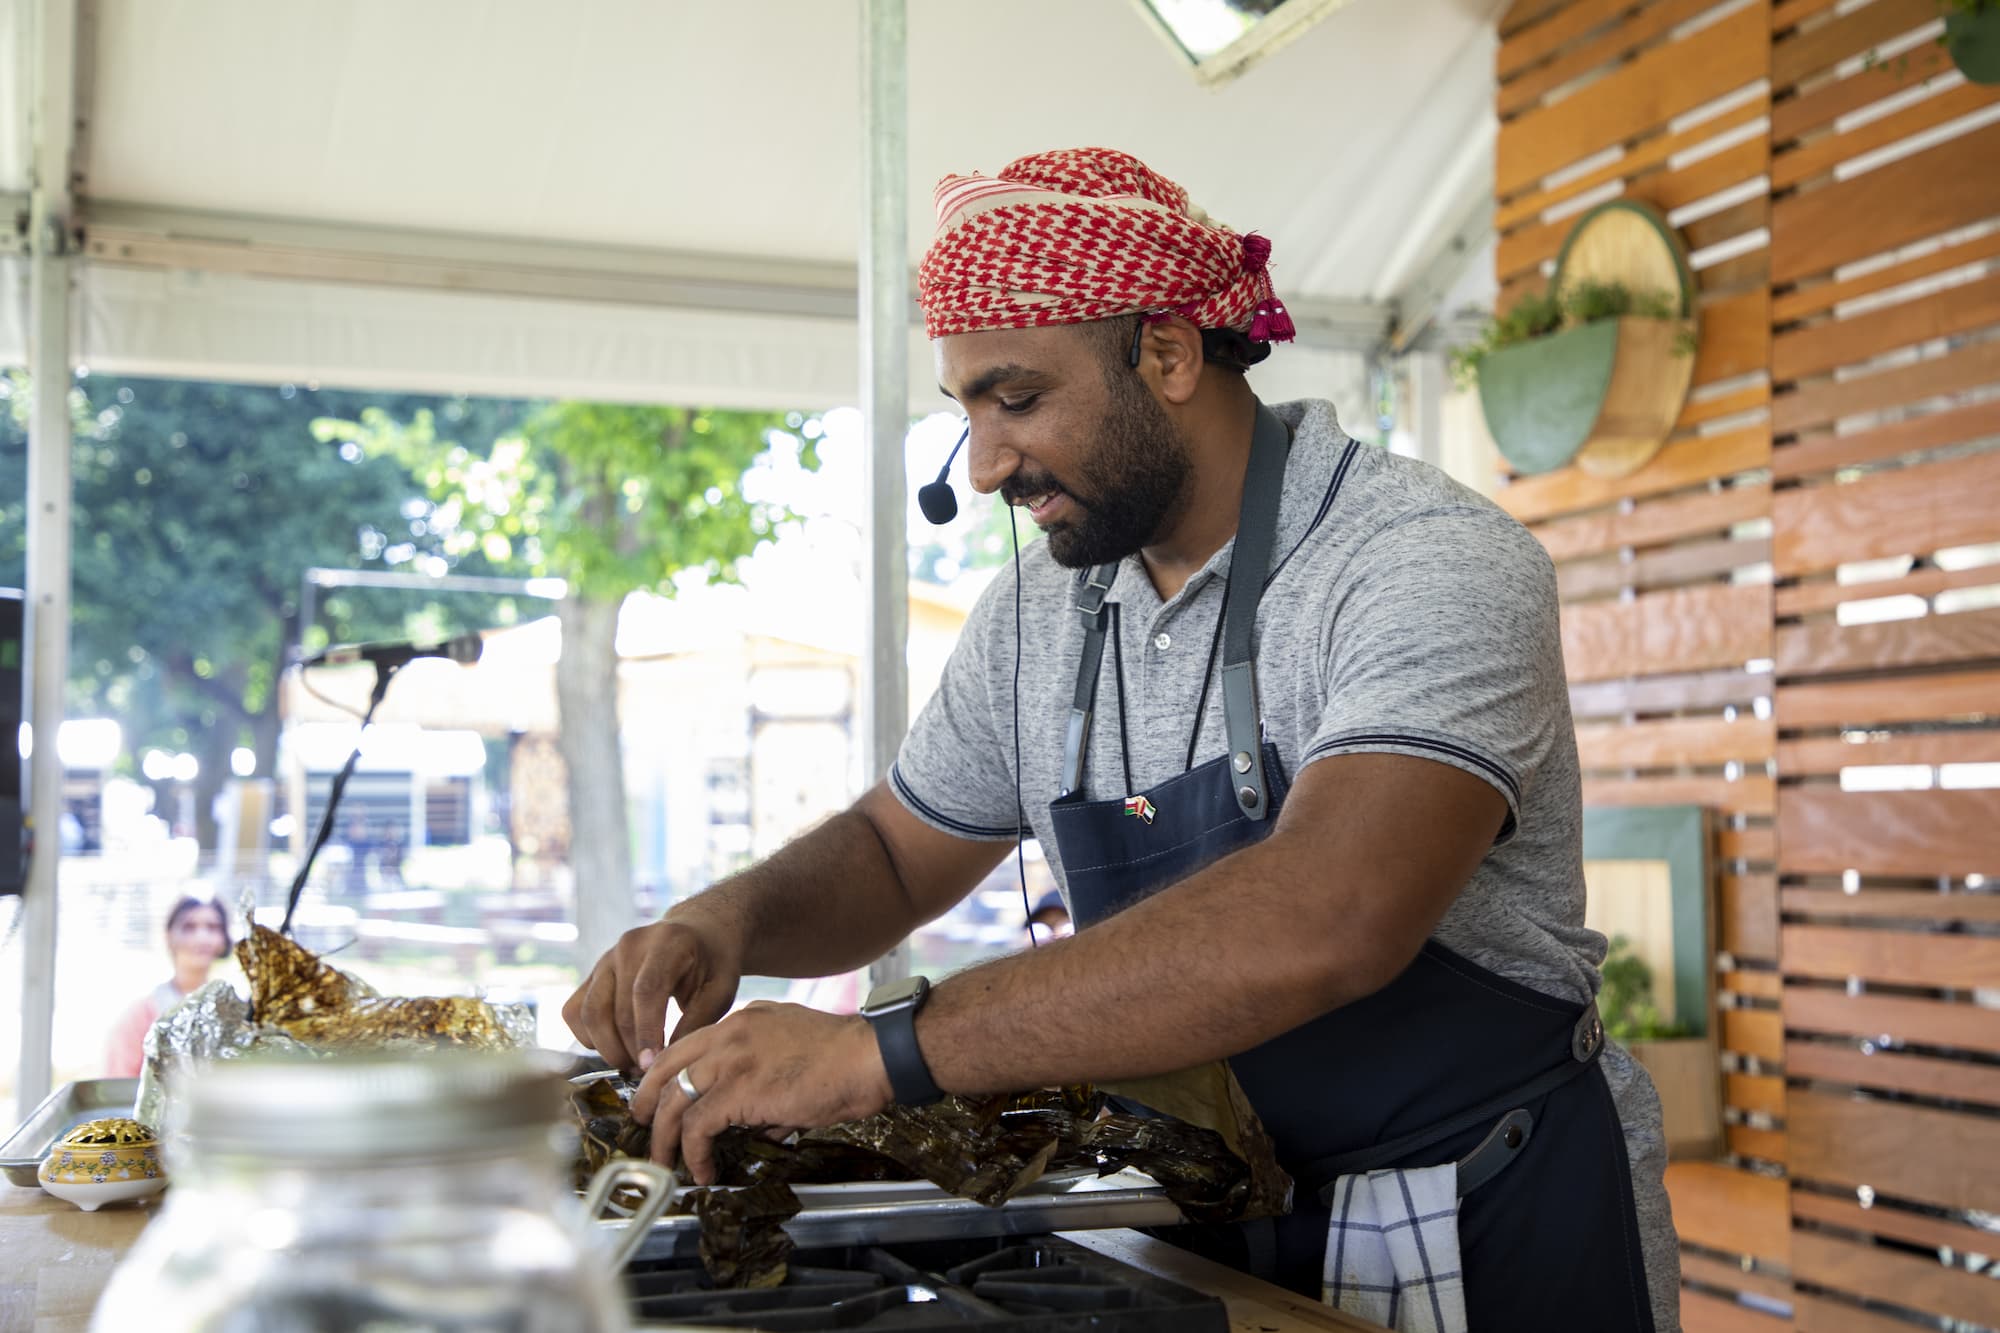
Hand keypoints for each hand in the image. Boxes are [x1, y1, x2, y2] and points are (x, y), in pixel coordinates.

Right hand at [562, 911, 744, 1072]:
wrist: (697, 933)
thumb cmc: (713, 964)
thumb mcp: (721, 990)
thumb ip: (696, 1023)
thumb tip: (666, 1062)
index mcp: (666, 943)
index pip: (646, 991)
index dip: (646, 1032)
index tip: (651, 1065)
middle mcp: (629, 946)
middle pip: (616, 1008)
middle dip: (629, 1049)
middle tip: (648, 1074)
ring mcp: (605, 959)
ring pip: (589, 1013)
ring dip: (607, 1048)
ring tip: (633, 1064)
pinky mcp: (591, 974)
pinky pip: (574, 1012)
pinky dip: (588, 1037)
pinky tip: (615, 1046)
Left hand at [631, 1001, 894, 1182]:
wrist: (868, 1057)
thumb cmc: (844, 1058)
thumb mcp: (795, 1049)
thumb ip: (767, 1077)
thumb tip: (762, 1122)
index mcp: (743, 1021)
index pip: (687, 1046)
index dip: (667, 1074)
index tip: (662, 1098)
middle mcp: (728, 1035)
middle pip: (666, 1067)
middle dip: (647, 1099)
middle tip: (643, 1124)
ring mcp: (731, 1059)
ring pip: (673, 1100)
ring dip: (663, 1136)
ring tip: (665, 1161)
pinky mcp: (738, 1090)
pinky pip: (697, 1126)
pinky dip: (693, 1153)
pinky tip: (703, 1170)